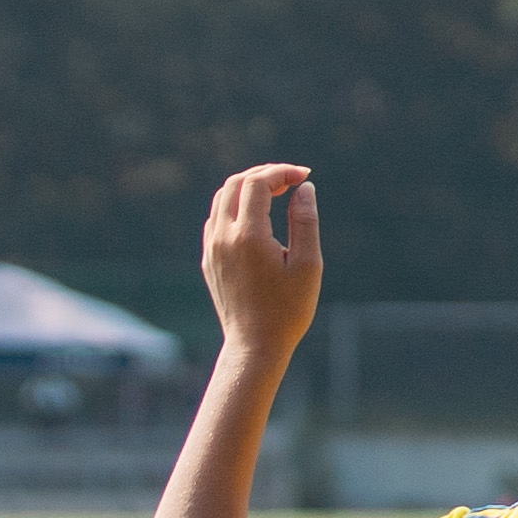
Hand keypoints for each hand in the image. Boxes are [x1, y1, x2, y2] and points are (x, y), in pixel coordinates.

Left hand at [200, 163, 322, 356]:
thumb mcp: (308, 264)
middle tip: (293, 180)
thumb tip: (304, 188)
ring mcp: (212, 249)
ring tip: (277, 192)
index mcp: (248, 236)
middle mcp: (223, 238)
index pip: (257, 183)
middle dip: (265, 174)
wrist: (255, 345)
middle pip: (236, 183)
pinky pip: (217, 219)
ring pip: (222, 199)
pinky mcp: (209, 260)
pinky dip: (236, 206)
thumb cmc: (288, 309)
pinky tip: (258, 217)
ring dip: (248, 187)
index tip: (305, 177)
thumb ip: (305, 221)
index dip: (281, 172)